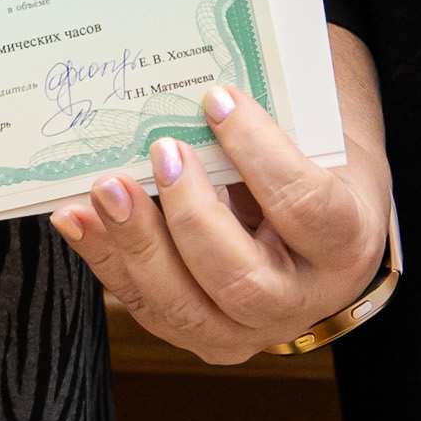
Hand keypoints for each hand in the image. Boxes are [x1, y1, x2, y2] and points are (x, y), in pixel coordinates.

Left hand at [50, 42, 390, 366]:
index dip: (260, 154)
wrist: (320, 225)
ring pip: (184, 307)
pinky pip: (145, 303)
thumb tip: (200, 89)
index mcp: (345, 244)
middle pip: (241, 279)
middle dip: (190, 216)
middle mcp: (300, 300)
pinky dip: (105, 257)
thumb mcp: (318, 143)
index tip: (217, 100)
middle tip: (161, 150)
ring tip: (105, 188)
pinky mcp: (197, 331)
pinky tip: (76, 216)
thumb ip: (274, 124)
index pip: (306, 207)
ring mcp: (247, 329)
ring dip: (135, 244)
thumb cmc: (317, 166)